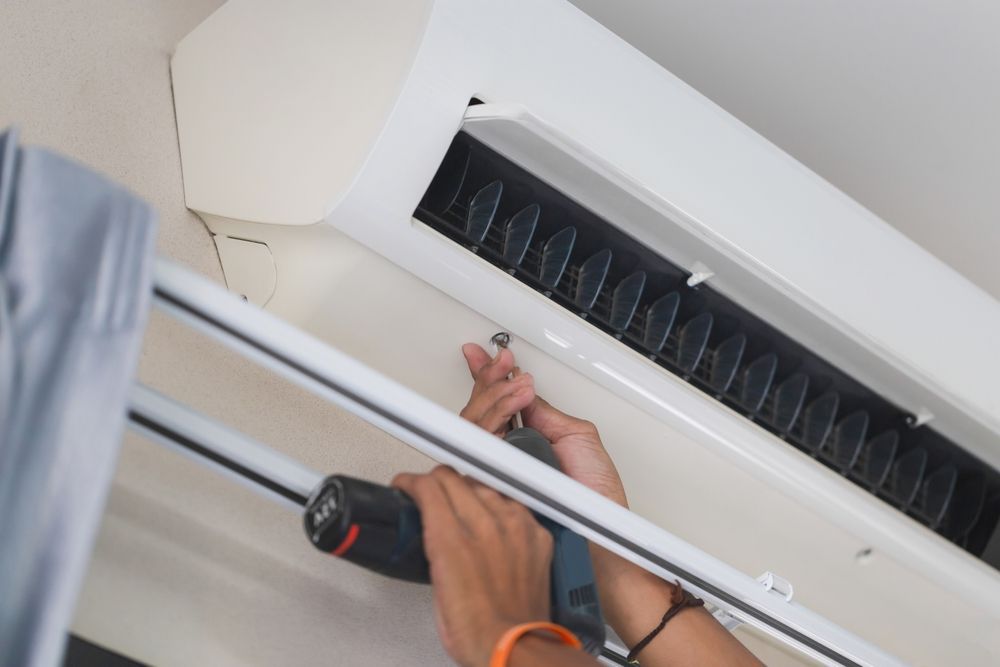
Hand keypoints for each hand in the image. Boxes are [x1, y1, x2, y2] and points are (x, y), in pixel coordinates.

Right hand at [393, 466, 553, 666]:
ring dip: (469, 491)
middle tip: (431, 492)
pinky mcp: (535, 534)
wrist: (514, 646)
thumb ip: (435, 545)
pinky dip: (501, 508)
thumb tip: (433, 526)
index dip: (412, 482)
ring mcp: (514, 527)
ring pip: (485, 485)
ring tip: (463, 506)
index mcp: (451, 539)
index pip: (428, 485)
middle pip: (454, 478)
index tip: (409, 485)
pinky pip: (515, 503)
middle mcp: (485, 526)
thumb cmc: (474, 628)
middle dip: (436, 483)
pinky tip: (495, 520)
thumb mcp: (435, 584)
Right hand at [461, 343, 627, 506]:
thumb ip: (543, 411)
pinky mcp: (491, 477)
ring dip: (499, 393)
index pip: (497, 406)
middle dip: (490, 379)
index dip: (488, 378)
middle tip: (501, 362)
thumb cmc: (595, 493)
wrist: (600, 523)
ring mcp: (497, 466)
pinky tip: (517, 398)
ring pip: (474, 421)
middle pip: (478, 410)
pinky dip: (499, 411)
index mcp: (526, 441)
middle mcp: (507, 453)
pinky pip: (480, 441)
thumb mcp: (576, 435)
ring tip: (522, 385)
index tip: (485, 355)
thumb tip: (520, 385)